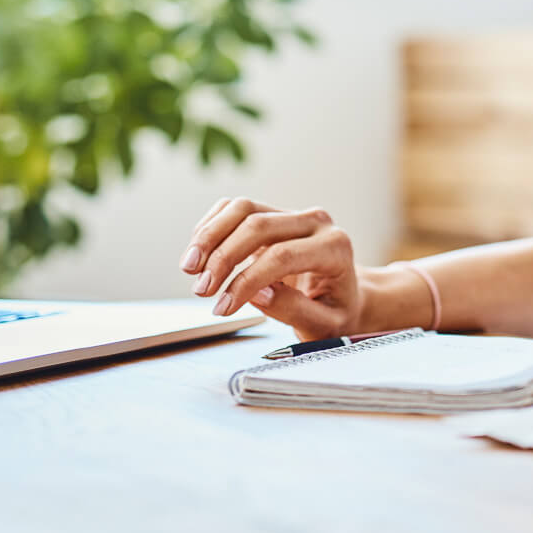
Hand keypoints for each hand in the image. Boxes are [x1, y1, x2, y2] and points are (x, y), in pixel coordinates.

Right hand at [178, 196, 363, 341]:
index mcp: (335, 248)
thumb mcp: (323, 324)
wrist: (342, 294)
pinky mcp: (272, 212)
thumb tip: (257, 293)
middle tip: (201, 290)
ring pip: (242, 208)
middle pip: (258, 225)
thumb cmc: (334, 311)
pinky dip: (211, 227)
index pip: (283, 256)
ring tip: (190, 269)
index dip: (246, 280)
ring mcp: (292, 213)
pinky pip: (234, 208)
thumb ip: (293, 309)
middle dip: (223, 257)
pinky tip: (198, 254)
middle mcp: (316, 222)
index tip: (222, 307)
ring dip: (209, 236)